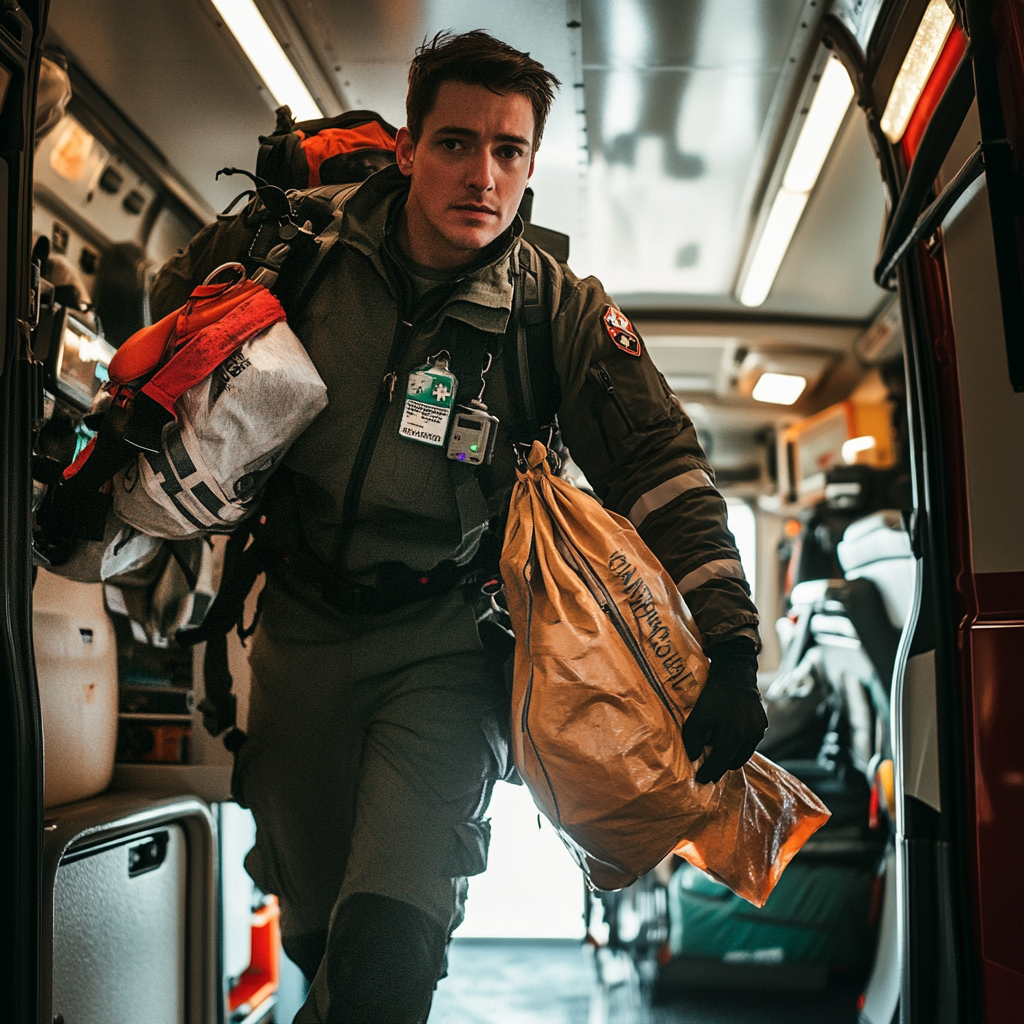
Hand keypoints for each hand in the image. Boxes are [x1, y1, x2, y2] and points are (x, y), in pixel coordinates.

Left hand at [682, 636, 767, 784]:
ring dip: (730, 757)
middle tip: (708, 771)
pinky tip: (728, 741)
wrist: (736, 670)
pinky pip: (750, 743)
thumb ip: (694, 738)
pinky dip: (739, 746)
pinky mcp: (762, 723)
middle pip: (733, 761)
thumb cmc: (714, 692)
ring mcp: (758, 730)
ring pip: (743, 754)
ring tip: (717, 756)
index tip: (700, 780)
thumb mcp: (699, 714)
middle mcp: (750, 736)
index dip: (709, 773)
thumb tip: (693, 758)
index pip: (720, 763)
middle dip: (720, 767)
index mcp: (734, 735)